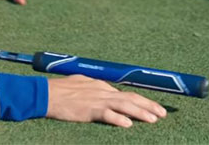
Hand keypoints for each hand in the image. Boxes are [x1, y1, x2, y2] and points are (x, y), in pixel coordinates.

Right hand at [46, 75, 166, 127]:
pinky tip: (129, 124)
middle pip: (131, 98)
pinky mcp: (89, 110)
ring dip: (140, 112)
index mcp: (101, 86)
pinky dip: (119, 119)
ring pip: (124, 105)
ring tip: (154, 119)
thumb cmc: (60, 90)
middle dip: (148, 106)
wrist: (45, 94)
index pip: (126, 94)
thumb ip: (95, 90)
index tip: (154, 107)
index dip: (142, 101)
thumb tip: (106, 93)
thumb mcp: (81, 85)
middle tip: (162, 114)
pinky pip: (107, 114)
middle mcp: (102, 91)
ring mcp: (97, 100)